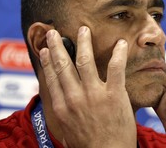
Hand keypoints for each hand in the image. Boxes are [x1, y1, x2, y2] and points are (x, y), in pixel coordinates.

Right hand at [39, 26, 135, 147]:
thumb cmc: (88, 145)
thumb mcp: (67, 129)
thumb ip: (63, 110)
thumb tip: (59, 95)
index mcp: (62, 106)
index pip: (52, 77)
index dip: (48, 61)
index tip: (45, 50)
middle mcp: (74, 97)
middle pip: (63, 65)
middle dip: (57, 47)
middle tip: (55, 33)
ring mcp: (94, 95)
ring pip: (85, 61)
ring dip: (83, 43)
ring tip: (83, 30)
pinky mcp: (114, 95)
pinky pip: (115, 68)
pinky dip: (118, 53)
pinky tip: (120, 42)